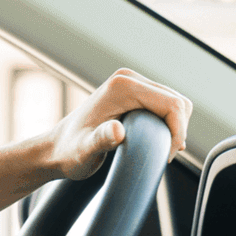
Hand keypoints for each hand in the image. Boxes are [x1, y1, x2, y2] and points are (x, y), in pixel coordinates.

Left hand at [43, 69, 191, 180]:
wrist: (57, 148)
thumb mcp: (85, 151)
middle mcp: (128, 78)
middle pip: (178, 101)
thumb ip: (101, 140)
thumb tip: (117, 131)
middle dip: (178, 130)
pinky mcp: (133, 92)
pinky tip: (156, 142)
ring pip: (174, 103)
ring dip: (174, 127)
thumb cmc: (69, 153)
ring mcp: (131, 83)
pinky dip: (168, 124)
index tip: (166, 156)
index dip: (177, 132)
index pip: (172, 104)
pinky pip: (165, 105)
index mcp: (123, 86)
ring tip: (159, 151)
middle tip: (164, 156)